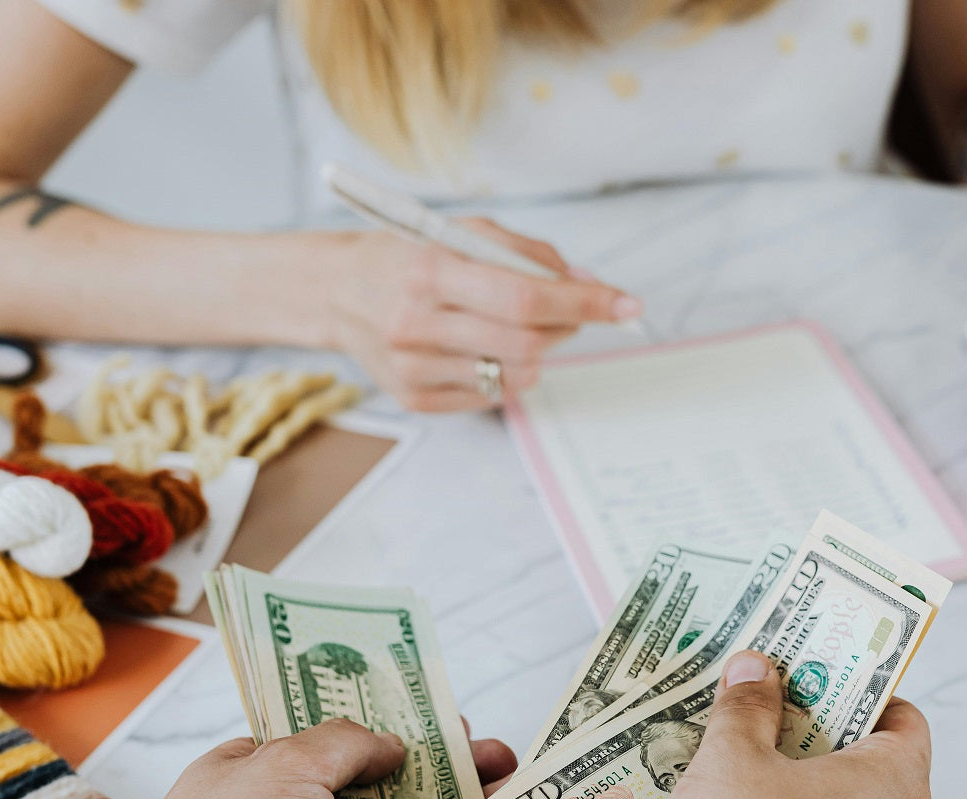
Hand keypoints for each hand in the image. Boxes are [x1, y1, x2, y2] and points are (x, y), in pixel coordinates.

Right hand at [309, 219, 639, 412]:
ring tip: (515, 327)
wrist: (339, 292)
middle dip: (566, 328)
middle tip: (570, 313)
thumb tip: (588, 286)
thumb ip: (528, 254)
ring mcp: (413, 367)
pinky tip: (481, 347)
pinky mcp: (414, 398)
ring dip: (537, 352)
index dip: (583, 304)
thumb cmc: (411, 256)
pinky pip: (490, 396)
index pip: (524, 297)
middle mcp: (417, 323)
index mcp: (430, 270)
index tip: (627, 305)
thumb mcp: (463, 232)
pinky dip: (504, 372)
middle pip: (526, 343)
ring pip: (515, 376)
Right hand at [656, 652, 931, 798]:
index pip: (902, 716)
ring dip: (795, 790)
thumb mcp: (732, 764)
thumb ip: (745, 711)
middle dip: (812, 735)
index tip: (814, 672)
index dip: (858, 688)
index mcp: (893, 780)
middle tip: (762, 712)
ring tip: (736, 772)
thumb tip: (755, 671)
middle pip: (866, 761)